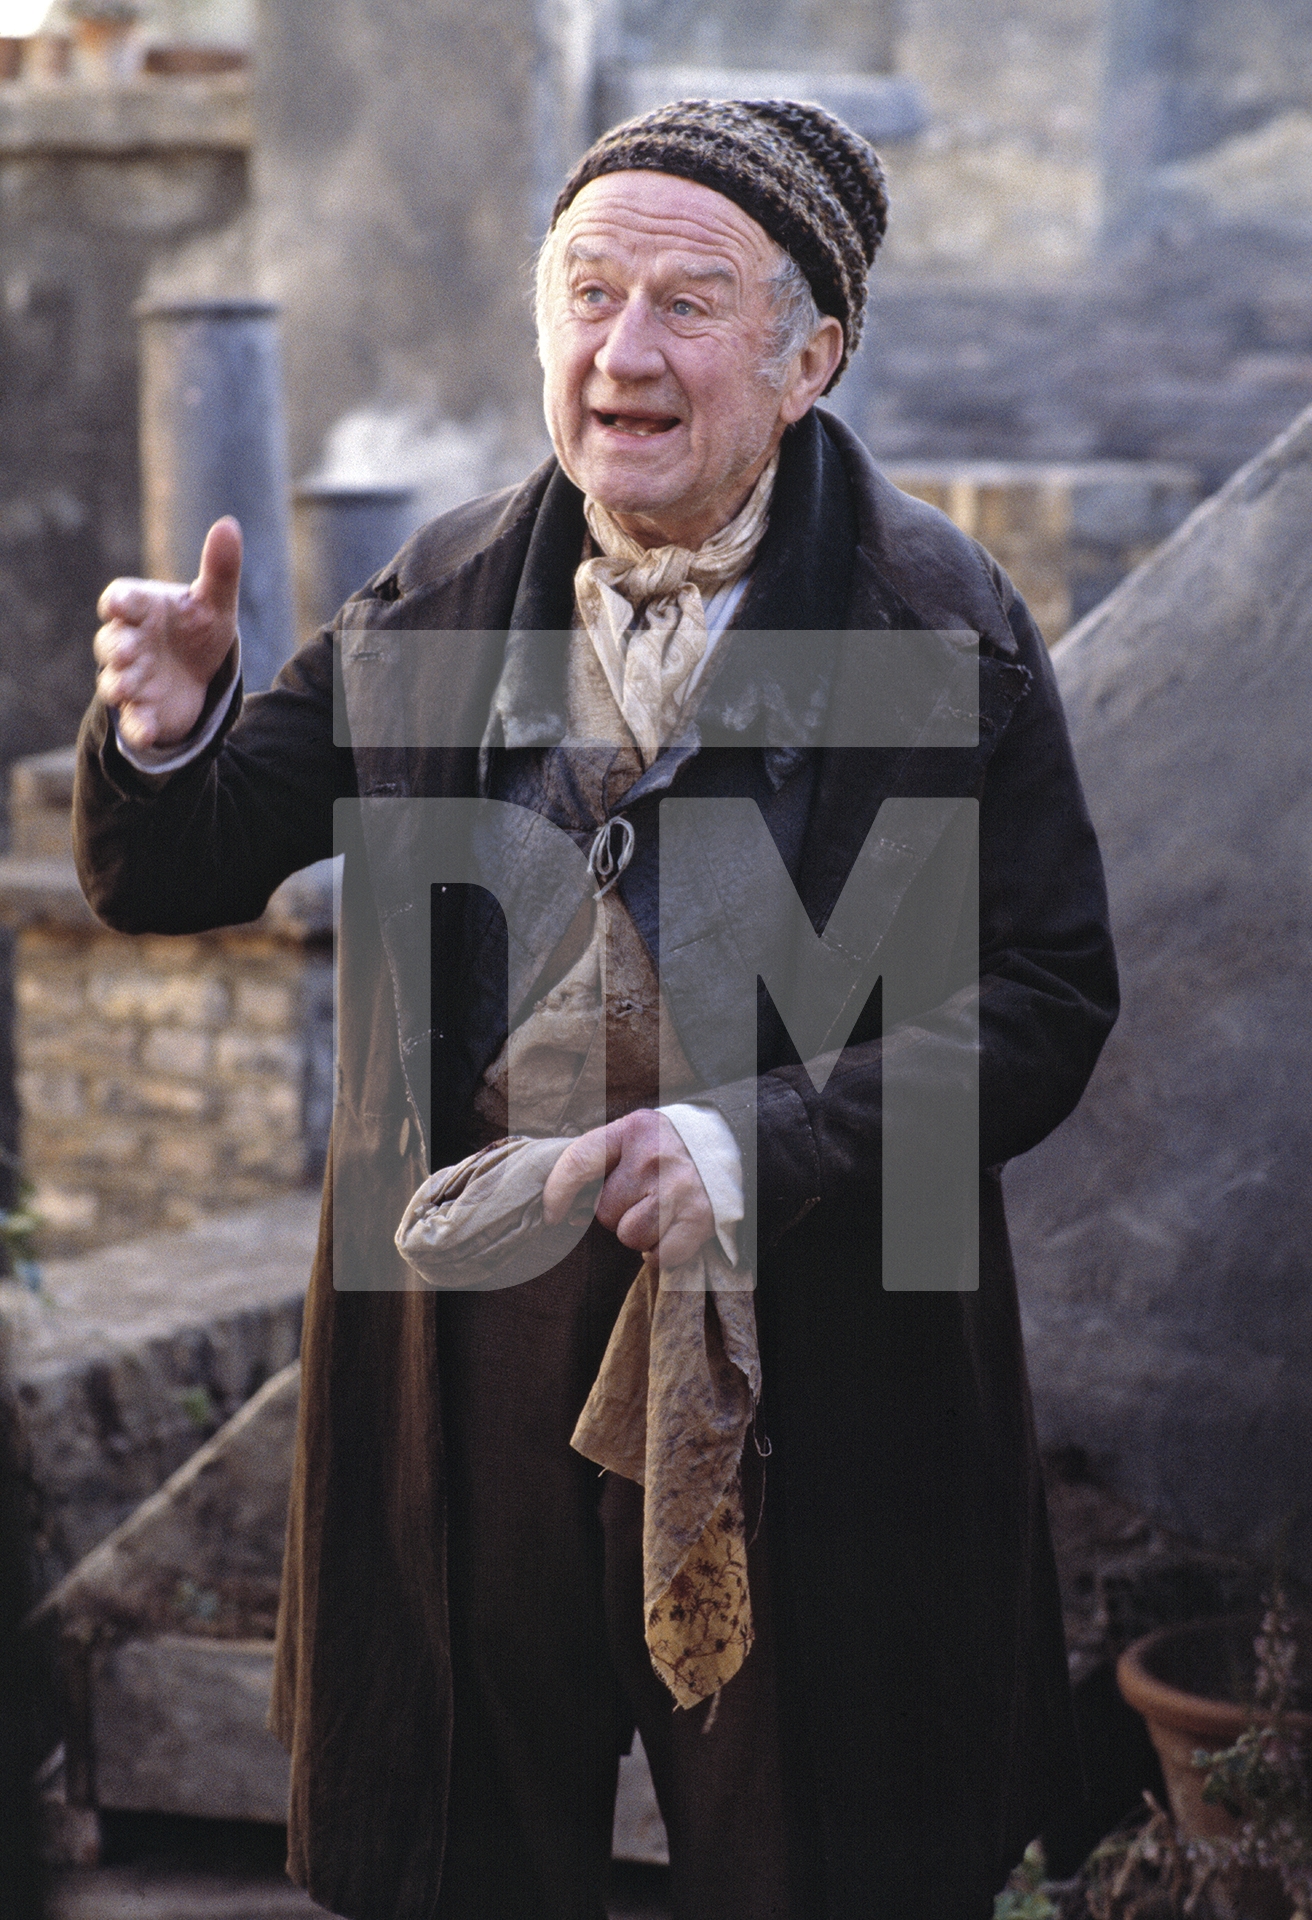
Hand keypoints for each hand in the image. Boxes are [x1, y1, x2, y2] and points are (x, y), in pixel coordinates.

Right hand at [94, 517, 242, 750]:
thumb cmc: (197, 628)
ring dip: (120, 685)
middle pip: (110, 643)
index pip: (121, 600)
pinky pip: (135, 722)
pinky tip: (148, 731)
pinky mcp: (143, 712)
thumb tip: (229, 524)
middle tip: (124, 650)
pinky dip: (139, 727)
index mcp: (140, 608)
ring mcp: (132, 679)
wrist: (198, 673)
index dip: (118, 602)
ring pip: (115, 682)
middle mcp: (128, 643)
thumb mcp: (214, 601)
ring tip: (126, 688)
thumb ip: (219, 568)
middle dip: (114, 647)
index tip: (117, 604)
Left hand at [542, 1109, 715, 1268]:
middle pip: (605, 1213)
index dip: (557, 1192)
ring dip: (640, 1234)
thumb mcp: (635, 1136)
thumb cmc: (670, 1148)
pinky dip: (663, 1252)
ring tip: (660, 1213)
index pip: (578, 1162)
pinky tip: (674, 1230)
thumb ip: (601, 1164)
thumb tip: (569, 1213)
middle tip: (643, 1198)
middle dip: (619, 1213)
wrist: (734, 1146)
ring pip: (630, 1237)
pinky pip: (659, 1256)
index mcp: (632, 1131)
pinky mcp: (698, 1219)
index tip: (553, 1213)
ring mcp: (677, 1189)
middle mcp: (653, 1159)